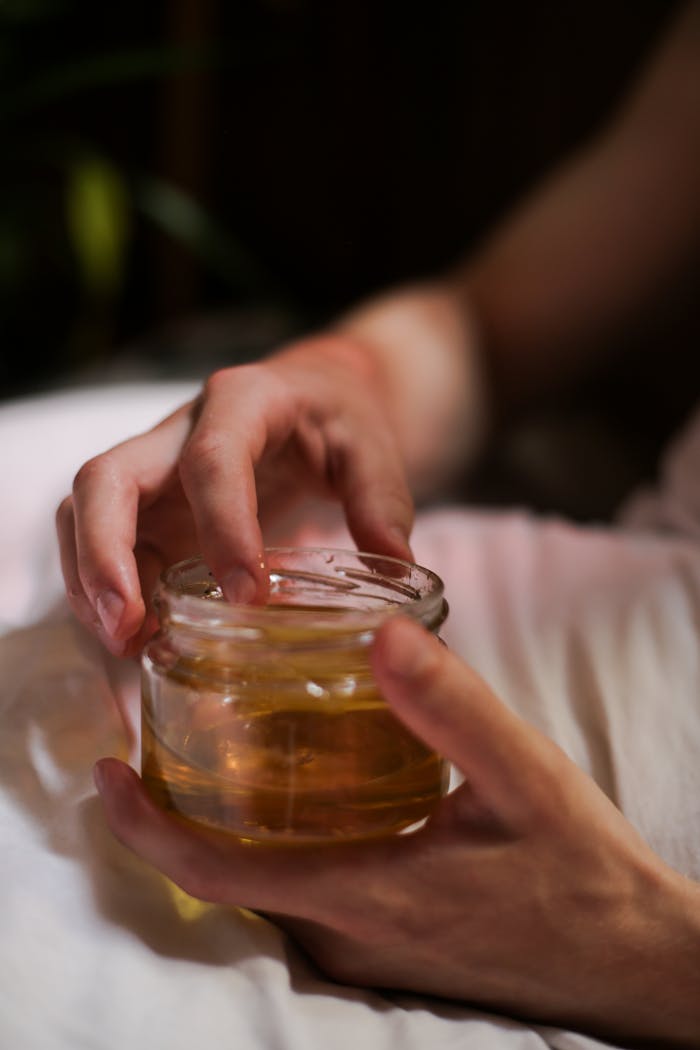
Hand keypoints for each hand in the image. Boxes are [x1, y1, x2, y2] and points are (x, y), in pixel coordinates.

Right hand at [56, 335, 413, 655]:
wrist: (312, 394)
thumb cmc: (339, 417)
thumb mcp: (373, 446)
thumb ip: (382, 500)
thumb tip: (396, 570)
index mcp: (243, 400)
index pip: (212, 460)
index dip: (221, 527)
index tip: (246, 596)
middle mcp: (179, 429)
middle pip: (106, 478)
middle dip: (104, 555)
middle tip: (130, 626)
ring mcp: (154, 469)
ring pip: (86, 512)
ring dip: (93, 580)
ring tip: (127, 643)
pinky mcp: (147, 506)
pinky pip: (104, 543)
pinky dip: (107, 590)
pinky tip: (136, 637)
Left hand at [94, 616, 699, 1047]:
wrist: (630, 954)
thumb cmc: (580, 870)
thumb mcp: (523, 774)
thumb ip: (449, 705)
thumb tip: (381, 633)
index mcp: (364, 895)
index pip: (215, 876)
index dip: (147, 828)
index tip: (106, 773)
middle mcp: (350, 936)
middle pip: (226, 883)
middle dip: (177, 819)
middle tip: (162, 735)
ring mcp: (368, 952)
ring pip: (264, 890)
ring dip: (226, 829)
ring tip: (218, 749)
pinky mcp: (390, 948)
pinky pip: (304, 897)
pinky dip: (275, 846)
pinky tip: (297, 793)